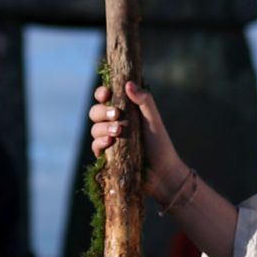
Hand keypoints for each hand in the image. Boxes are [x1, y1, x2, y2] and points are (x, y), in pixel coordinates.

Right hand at [88, 81, 186, 201]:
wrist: (162, 172)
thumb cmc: (160, 143)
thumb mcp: (154, 119)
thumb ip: (144, 100)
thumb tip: (128, 84)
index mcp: (124, 111)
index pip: (105, 98)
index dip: (101, 93)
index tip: (106, 94)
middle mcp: (114, 123)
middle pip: (95, 112)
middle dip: (102, 111)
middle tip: (116, 114)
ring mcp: (109, 140)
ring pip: (94, 129)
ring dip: (103, 128)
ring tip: (118, 132)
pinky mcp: (106, 156)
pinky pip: (95, 146)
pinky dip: (100, 142)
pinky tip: (110, 143)